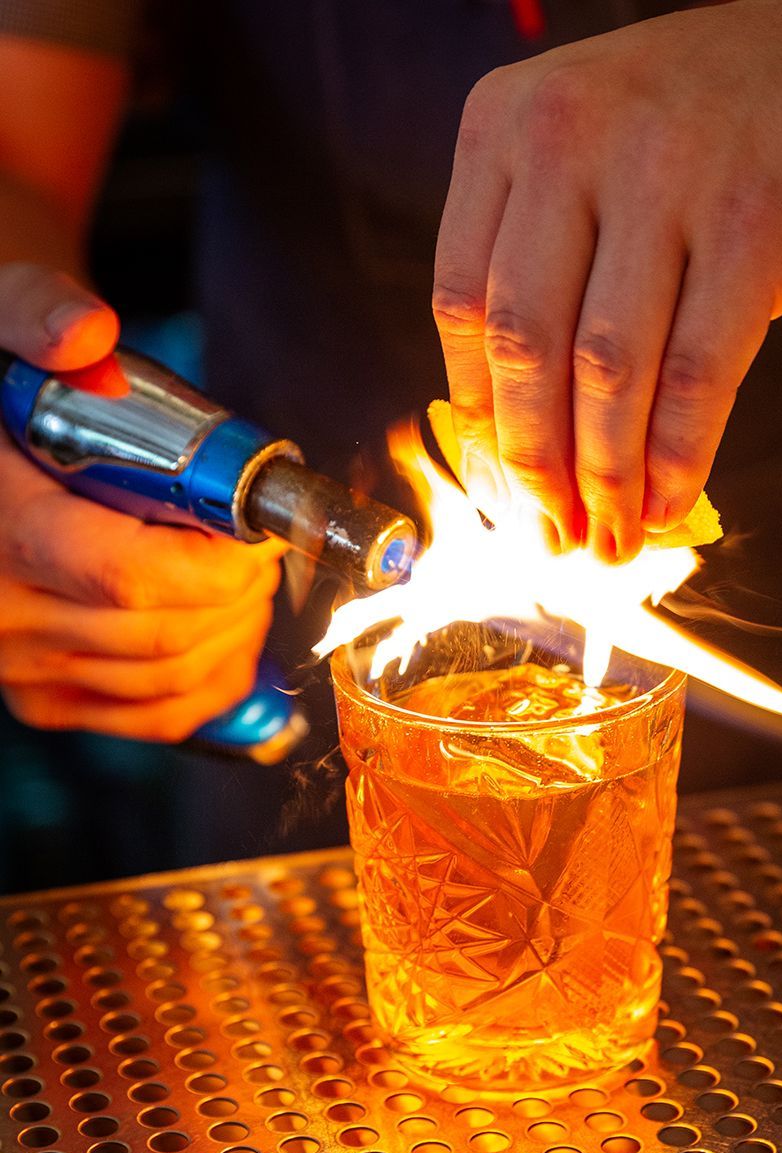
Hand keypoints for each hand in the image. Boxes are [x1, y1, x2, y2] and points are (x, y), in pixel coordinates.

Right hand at [0, 262, 282, 741]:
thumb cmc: (5, 386)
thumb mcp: (1, 317)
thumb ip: (37, 314)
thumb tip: (88, 336)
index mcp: (0, 525)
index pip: (129, 578)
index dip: (220, 565)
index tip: (257, 530)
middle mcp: (1, 611)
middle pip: (164, 635)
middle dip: (241, 594)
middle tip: (262, 548)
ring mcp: (20, 666)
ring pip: (168, 680)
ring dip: (236, 636)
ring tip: (247, 581)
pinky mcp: (44, 697)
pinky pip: (151, 716)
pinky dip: (211, 685)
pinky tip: (229, 639)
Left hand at [434, 0, 781, 559]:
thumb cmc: (722, 120)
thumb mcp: (597, 150)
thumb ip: (546, 263)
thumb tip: (519, 435)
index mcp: (508, 125)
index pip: (461, 304)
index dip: (480, 416)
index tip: (503, 486)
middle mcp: (572, 138)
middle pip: (523, 346)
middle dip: (535, 465)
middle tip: (554, 533)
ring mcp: (665, 175)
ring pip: (605, 372)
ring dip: (604, 478)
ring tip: (611, 537)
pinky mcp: (755, 225)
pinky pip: (695, 376)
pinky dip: (678, 459)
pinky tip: (669, 504)